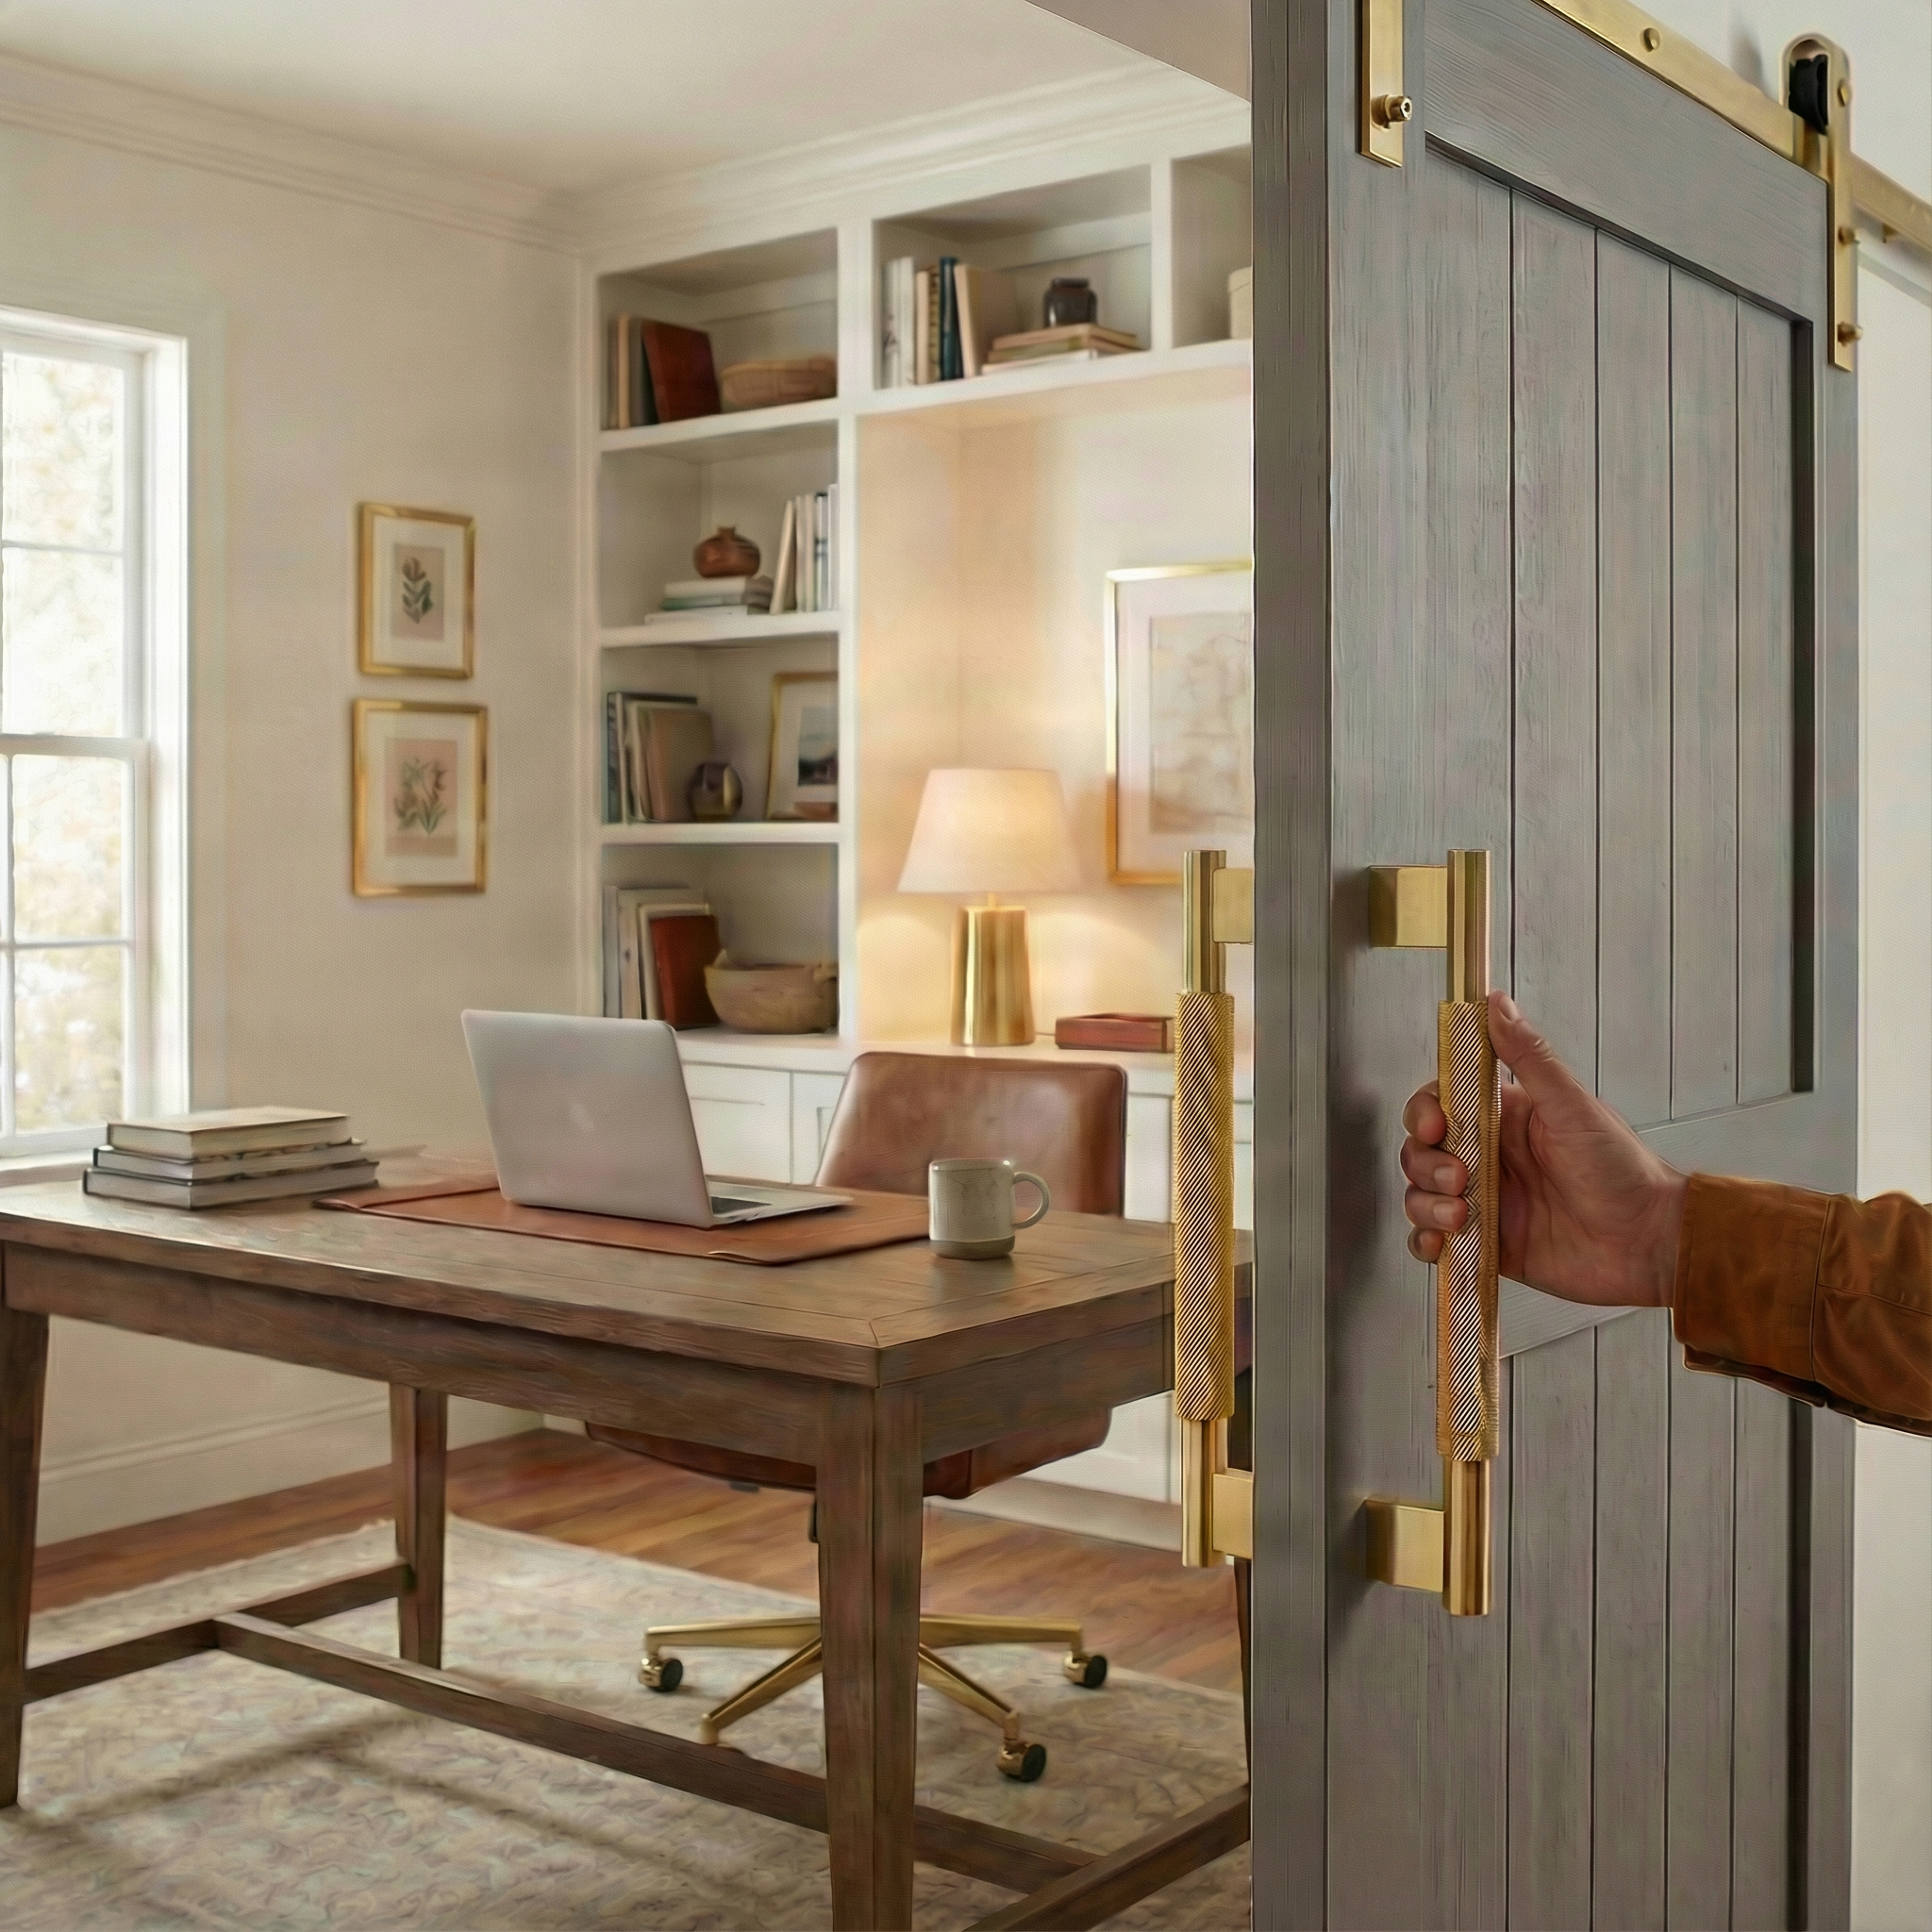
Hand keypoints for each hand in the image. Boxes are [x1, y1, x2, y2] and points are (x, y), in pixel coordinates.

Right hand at [1401, 990, 1686, 1307]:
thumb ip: (1531, 1058)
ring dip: (1425, 1204)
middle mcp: (1488, 1157)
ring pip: (1421, 1194)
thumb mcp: (1573, 1107)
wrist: (1648, 1243)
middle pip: (1422, 1150)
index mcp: (1504, 1118)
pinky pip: (1434, 1240)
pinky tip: (1442, 1243)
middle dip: (1426, 1165)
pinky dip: (1426, 1242)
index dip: (1426, 1113)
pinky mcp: (1485, 1243)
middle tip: (1460, 1181)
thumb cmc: (1622, 1170)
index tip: (1436, 1128)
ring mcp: (1485, 1201)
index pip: (1441, 1103)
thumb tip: (1498, 1003)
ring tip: (1461, 1216)